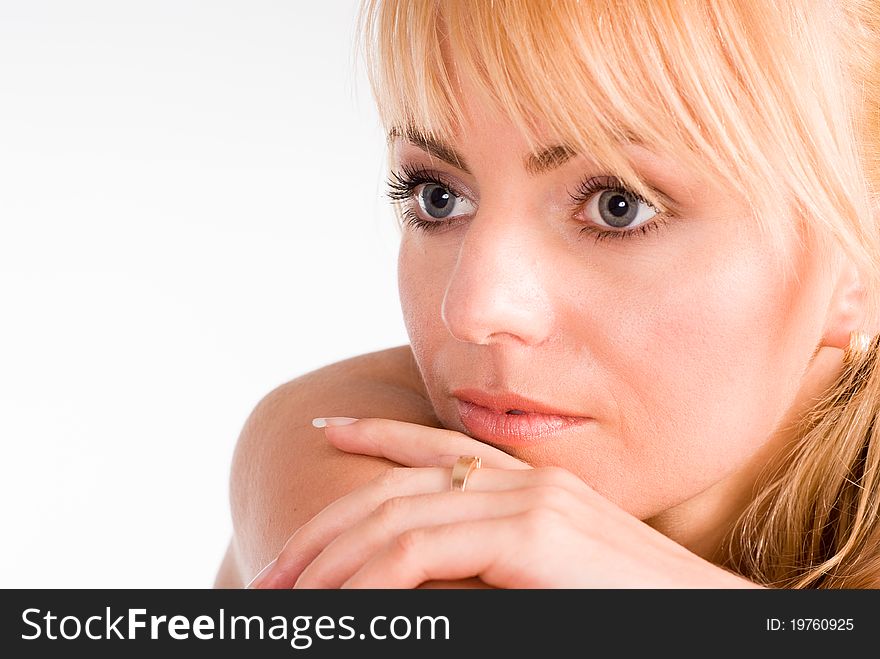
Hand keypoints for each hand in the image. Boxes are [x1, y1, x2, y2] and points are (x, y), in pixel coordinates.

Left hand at [249, 417, 759, 588]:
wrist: (722, 622)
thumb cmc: (641, 607)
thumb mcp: (562, 575)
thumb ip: (509, 559)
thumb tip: (446, 578)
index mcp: (537, 485)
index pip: (442, 447)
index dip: (380, 434)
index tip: (329, 428)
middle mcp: (530, 480)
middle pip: (400, 485)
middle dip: (330, 526)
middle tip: (278, 565)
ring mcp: (533, 502)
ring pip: (397, 518)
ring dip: (332, 561)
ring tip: (287, 597)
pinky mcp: (536, 535)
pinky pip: (419, 551)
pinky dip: (368, 579)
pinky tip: (336, 607)